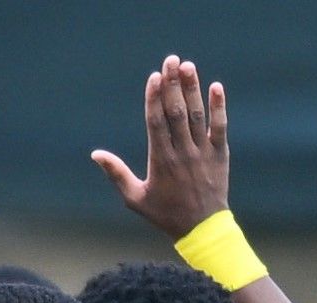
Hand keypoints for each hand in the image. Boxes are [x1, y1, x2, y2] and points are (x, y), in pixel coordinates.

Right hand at [91, 56, 230, 241]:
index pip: (156, 123)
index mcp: (161, 160)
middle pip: (176, 112)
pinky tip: (216, 87)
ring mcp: (203, 152)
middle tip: (171, 60)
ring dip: (192, 89)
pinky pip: (220, 127)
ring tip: (188, 66)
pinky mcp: (220, 154)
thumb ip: (116, 174)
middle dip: (173, 85)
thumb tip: (95, 154)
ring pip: (197, 115)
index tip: (154, 77)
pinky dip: (219, 107)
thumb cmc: (165, 214)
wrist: (202, 228)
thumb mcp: (135, 198)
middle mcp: (182, 152)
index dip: (155, 98)